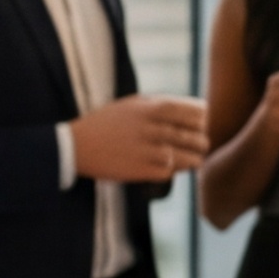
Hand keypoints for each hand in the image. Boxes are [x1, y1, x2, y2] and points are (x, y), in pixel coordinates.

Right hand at [73, 93, 208, 183]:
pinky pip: (170, 172)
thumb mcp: (132, 104)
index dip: (202, 119)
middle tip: (201, 144)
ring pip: (187, 158)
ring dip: (194, 159)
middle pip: (194, 137)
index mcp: (150, 108)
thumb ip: (161, 105)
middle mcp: (150, 129)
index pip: (193, 112)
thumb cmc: (107, 122)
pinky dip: (174, 171)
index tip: (200, 124)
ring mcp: (146, 151)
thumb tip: (195, 111)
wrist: (76, 146)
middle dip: (202, 142)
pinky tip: (171, 167)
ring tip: (194, 160)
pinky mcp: (140, 171)